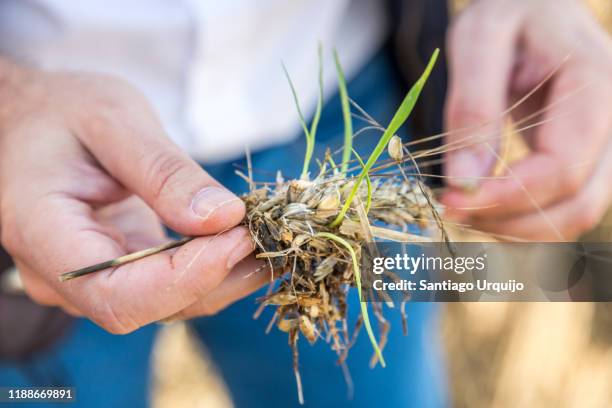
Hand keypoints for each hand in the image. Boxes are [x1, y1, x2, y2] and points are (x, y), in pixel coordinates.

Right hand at [0, 60, 266, 332]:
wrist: (33, 121)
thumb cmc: (62, 112)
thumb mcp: (112, 121)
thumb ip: (162, 172)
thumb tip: (222, 218)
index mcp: (43, 235)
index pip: (118, 294)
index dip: (187, 277)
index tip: (238, 235)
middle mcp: (64, 275)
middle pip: (151, 306)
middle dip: (218, 276)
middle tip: (271, 235)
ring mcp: (93, 278)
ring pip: (169, 303)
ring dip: (226, 276)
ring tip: (272, 239)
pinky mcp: (121, 269)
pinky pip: (172, 284)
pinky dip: (214, 266)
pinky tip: (248, 241)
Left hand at [442, 0, 611, 239]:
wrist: (536, 7)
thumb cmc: (509, 12)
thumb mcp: (479, 41)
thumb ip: (473, 108)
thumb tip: (463, 180)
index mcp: (594, 85)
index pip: (561, 168)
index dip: (505, 196)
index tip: (451, 201)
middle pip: (575, 204)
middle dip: (508, 221)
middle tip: (450, 209)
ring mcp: (606, 143)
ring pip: (575, 214)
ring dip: (515, 227)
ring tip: (464, 208)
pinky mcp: (587, 156)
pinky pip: (566, 204)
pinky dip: (525, 218)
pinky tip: (486, 205)